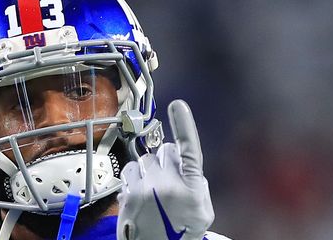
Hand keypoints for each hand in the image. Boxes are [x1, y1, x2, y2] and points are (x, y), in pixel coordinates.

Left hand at [117, 100, 213, 239]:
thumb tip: (183, 163)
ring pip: (147, 158)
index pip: (188, 149)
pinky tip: (142, 192)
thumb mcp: (202, 211)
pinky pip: (131, 169)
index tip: (178, 106)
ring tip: (155, 190)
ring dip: (151, 168)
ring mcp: (146, 189)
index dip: (184, 125)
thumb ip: (198, 184)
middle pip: (166, 150)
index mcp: (192, 189)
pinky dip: (136, 176)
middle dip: (168, 159)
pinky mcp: (129, 193)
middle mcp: (168, 185)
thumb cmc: (180, 232)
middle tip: (170, 179)